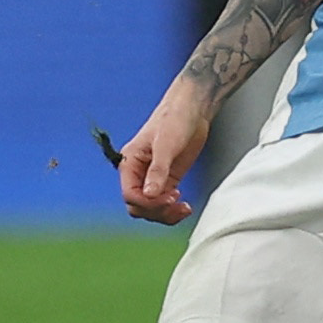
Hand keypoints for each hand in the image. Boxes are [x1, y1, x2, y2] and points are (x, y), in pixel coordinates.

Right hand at [116, 85, 213, 224]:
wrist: (192, 109)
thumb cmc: (174, 118)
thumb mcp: (166, 144)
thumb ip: (158, 170)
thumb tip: (149, 194)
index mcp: (130, 162)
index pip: (130, 194)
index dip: (148, 202)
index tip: (169, 197)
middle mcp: (138, 173)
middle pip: (139, 206)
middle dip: (156, 210)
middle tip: (177, 203)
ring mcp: (153, 178)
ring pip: (151, 208)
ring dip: (166, 214)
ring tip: (184, 208)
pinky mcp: (168, 180)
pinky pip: (164, 203)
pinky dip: (173, 209)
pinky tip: (184, 206)